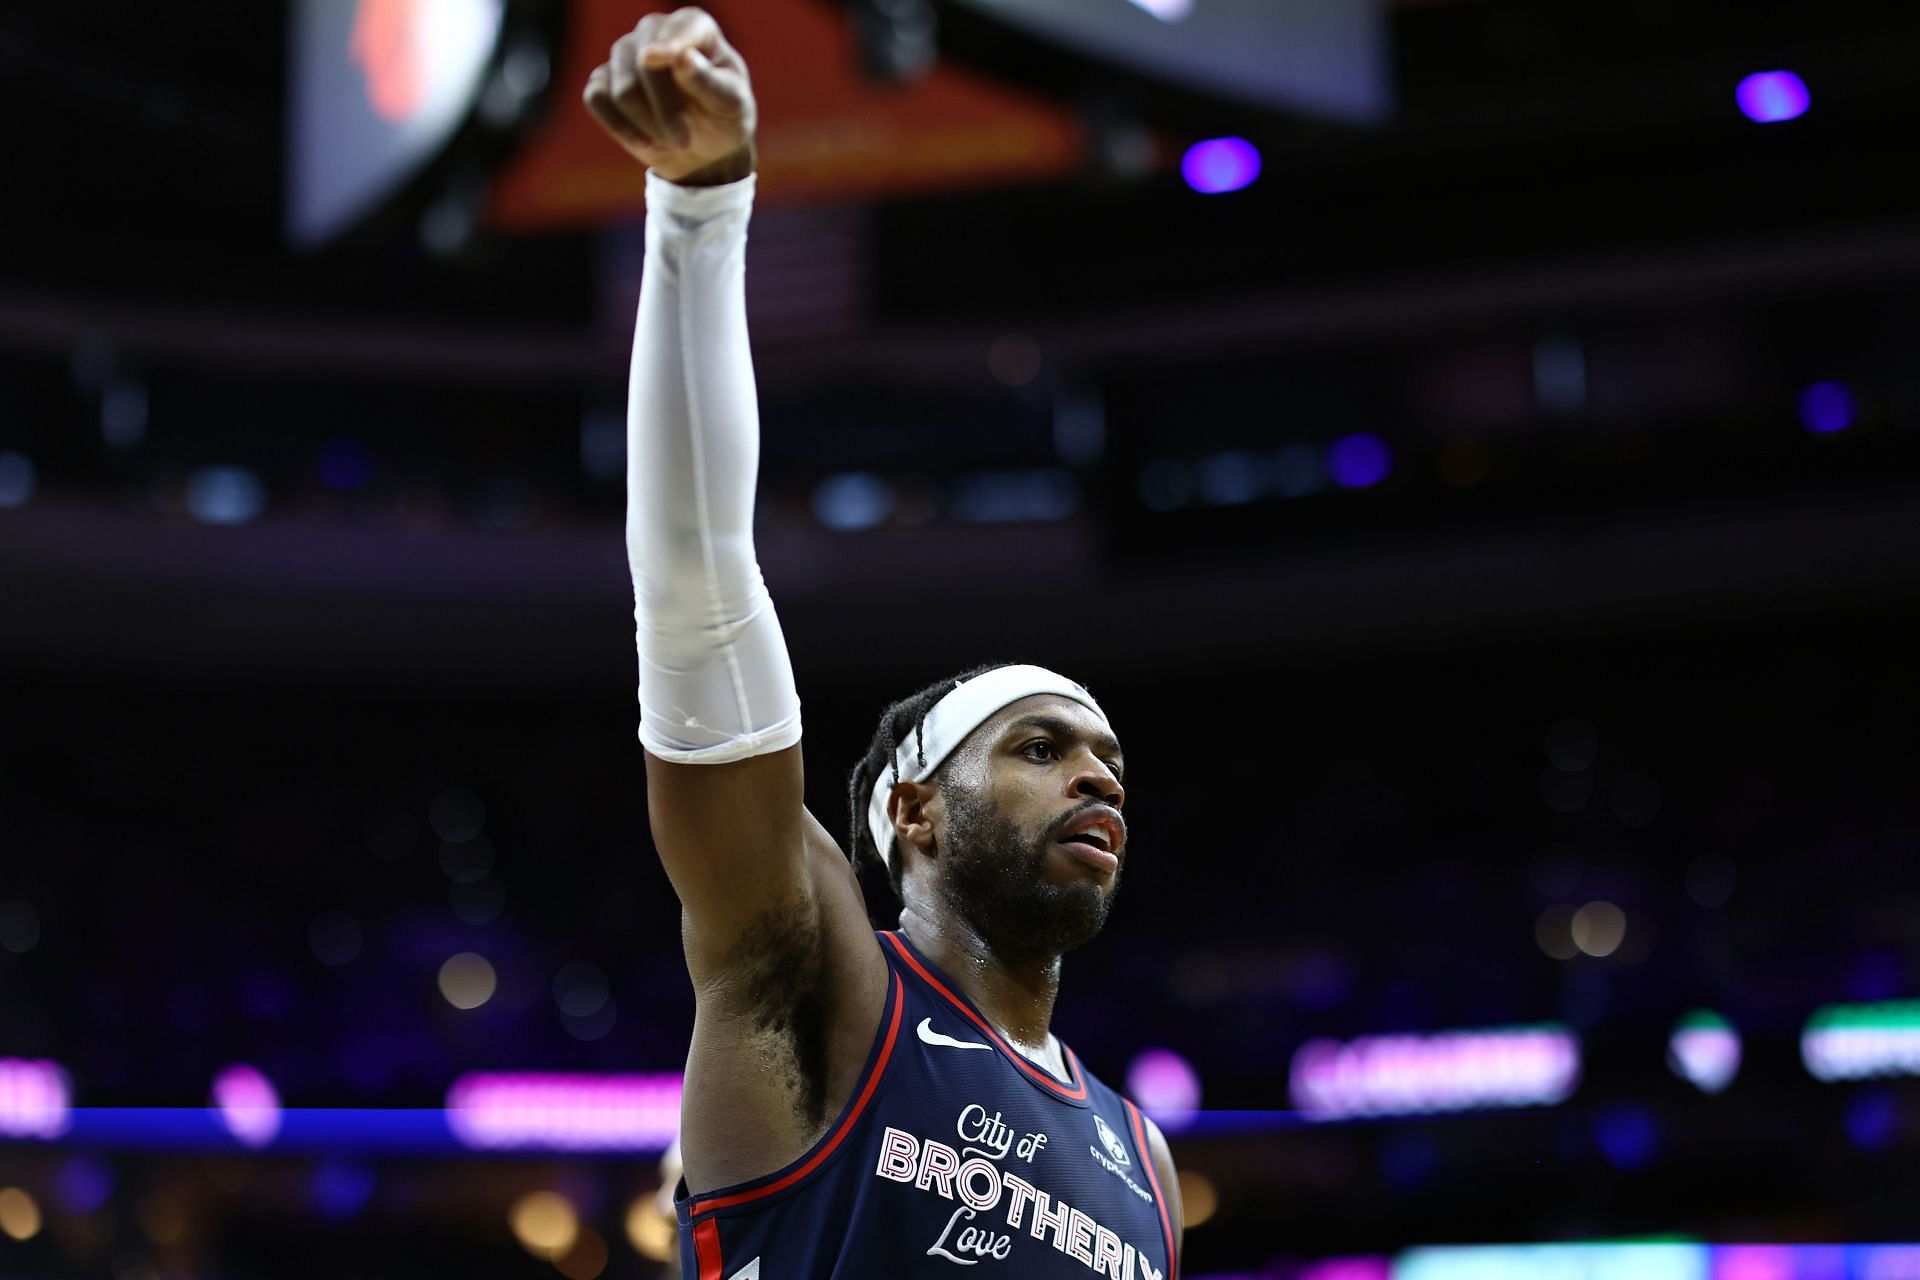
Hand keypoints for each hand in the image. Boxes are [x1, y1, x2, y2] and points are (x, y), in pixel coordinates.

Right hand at [582, 7, 756, 186]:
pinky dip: (621, 127)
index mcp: (692, 26)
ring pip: (622, 90)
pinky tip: (644, 142)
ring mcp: (625, 53)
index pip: (676, 31)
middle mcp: (654, 31)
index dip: (669, 45)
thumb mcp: (731, 105)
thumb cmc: (724, 118)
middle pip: (643, 65)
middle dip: (665, 111)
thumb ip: (709, 82)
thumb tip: (682, 58)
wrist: (704, 148)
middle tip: (685, 141)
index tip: (660, 57)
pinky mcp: (602, 80)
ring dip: (649, 125)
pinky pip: (597, 100)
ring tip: (674, 140)